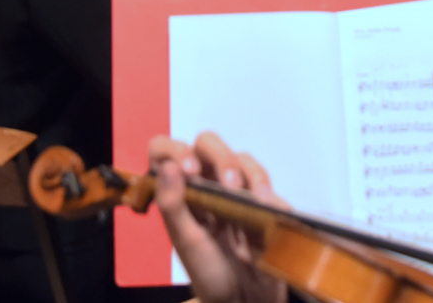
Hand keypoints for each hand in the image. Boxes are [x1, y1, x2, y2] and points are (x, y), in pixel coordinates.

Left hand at [148, 132, 287, 302]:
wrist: (248, 300)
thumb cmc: (211, 275)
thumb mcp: (187, 243)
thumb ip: (173, 206)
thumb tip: (167, 166)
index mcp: (180, 193)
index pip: (166, 152)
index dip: (174, 150)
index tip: (188, 170)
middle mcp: (205, 186)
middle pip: (208, 144)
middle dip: (219, 156)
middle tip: (227, 182)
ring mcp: (236, 191)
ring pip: (240, 159)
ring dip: (248, 172)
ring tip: (254, 197)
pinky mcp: (262, 201)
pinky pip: (265, 184)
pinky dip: (267, 191)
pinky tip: (266, 208)